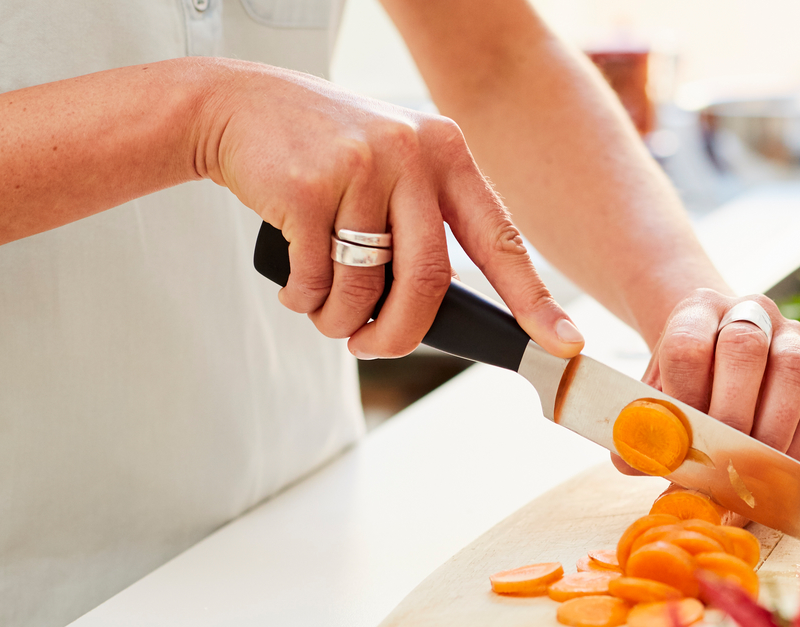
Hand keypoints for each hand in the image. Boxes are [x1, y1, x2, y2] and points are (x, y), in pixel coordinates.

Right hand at [193, 61, 581, 359]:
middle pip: (429, 281)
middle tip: (374, 348)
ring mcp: (359, 167)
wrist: (235, 105)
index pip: (501, 240)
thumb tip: (447, 309)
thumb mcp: (394, 166)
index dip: (534, 300)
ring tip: (327, 313)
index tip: (563, 341)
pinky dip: (305, 301)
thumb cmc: (325, 153)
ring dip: (342, 321)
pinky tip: (298, 289)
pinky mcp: (307, 187)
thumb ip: (426, 222)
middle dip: (401, 335)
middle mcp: (411, 155)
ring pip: (367, 287)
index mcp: (446, 154)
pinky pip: (316, 279)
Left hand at [628, 289, 799, 469]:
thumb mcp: (657, 393)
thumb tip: (631, 464)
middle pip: (744, 349)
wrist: (722, 352)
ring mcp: (794, 338)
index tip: (679, 442)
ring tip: (750, 473)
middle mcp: (752, 312)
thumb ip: (642, 426)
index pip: (688, 344)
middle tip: (717, 462)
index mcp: (699, 309)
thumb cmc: (687, 380)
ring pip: (791, 373)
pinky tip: (777, 474)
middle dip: (729, 415)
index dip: (684, 398)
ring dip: (770, 432)